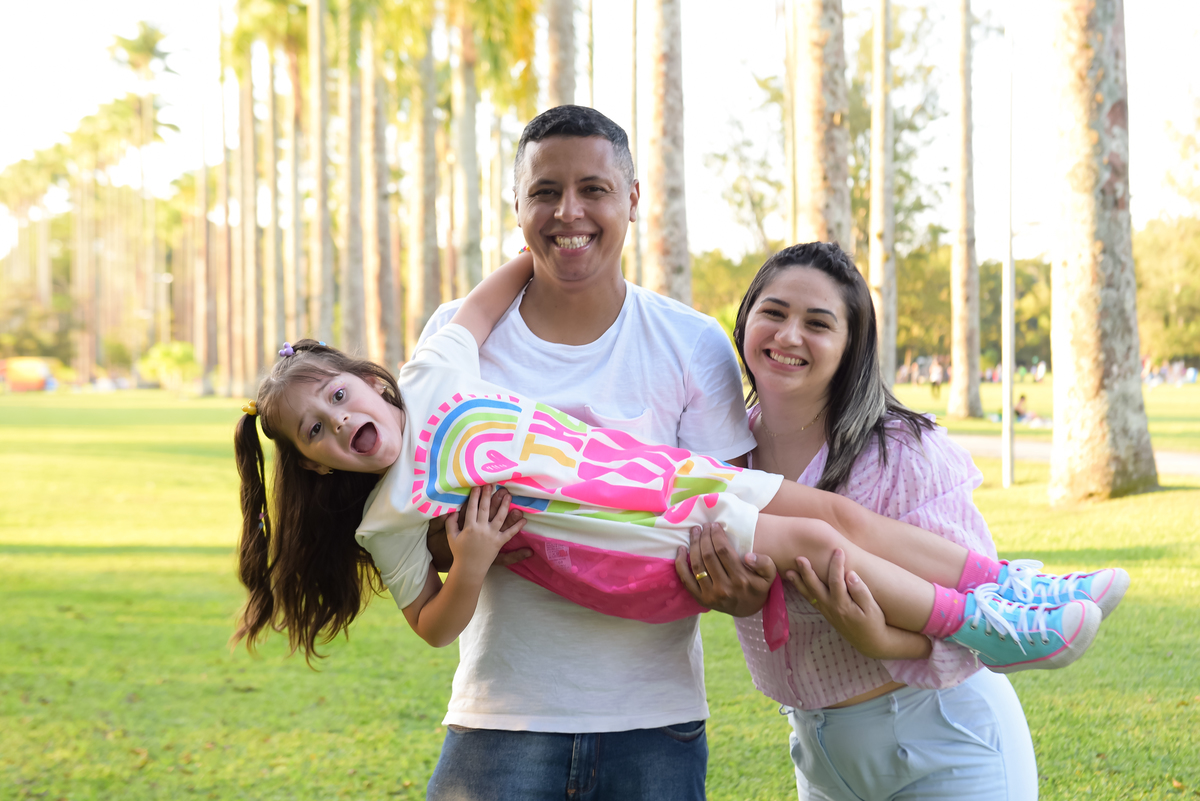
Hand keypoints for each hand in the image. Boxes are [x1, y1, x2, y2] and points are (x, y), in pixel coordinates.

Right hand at [445, 485, 525, 579]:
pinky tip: (524, 519)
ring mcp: (492, 536)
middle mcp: (481, 529)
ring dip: (504, 505)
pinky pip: (510, 533)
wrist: (469, 568)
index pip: (472, 508)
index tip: (478, 486)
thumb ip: (451, 523)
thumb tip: (452, 510)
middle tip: (492, 484)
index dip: (475, 496)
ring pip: (500, 518)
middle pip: (486, 509)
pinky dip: (517, 527)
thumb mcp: (452, 537)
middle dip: (488, 495)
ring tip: (508, 495)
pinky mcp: (499, 543)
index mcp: (469, 527)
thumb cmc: (460, 552)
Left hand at [675, 522, 776, 616]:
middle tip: (703, 526)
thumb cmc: (757, 587)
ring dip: (693, 545)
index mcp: (740, 580)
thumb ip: (764, 563)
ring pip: (697, 565)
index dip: (717, 535)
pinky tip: (681, 549)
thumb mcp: (769, 576)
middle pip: (708, 556)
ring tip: (694, 532)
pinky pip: (686, 580)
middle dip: (704, 537)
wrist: (748, 610)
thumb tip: (749, 556)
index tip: (715, 525)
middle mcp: (724, 588)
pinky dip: (680, 564)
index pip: (723, 551)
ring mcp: (710, 595)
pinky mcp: (700, 599)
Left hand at [786, 549, 929, 659]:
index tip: (838, 550)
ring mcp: (826, 611)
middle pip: (815, 587)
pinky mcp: (825, 612)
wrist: (870, 641)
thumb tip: (851, 574)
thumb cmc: (874, 623)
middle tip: (799, 558)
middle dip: (807, 572)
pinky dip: (803, 591)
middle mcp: (831, 607)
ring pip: (809, 594)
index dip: (837, 565)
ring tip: (788, 571)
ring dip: (799, 582)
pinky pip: (811, 600)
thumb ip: (861, 592)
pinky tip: (797, 583)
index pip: (837, 581)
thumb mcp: (872, 609)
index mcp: (843, 605)